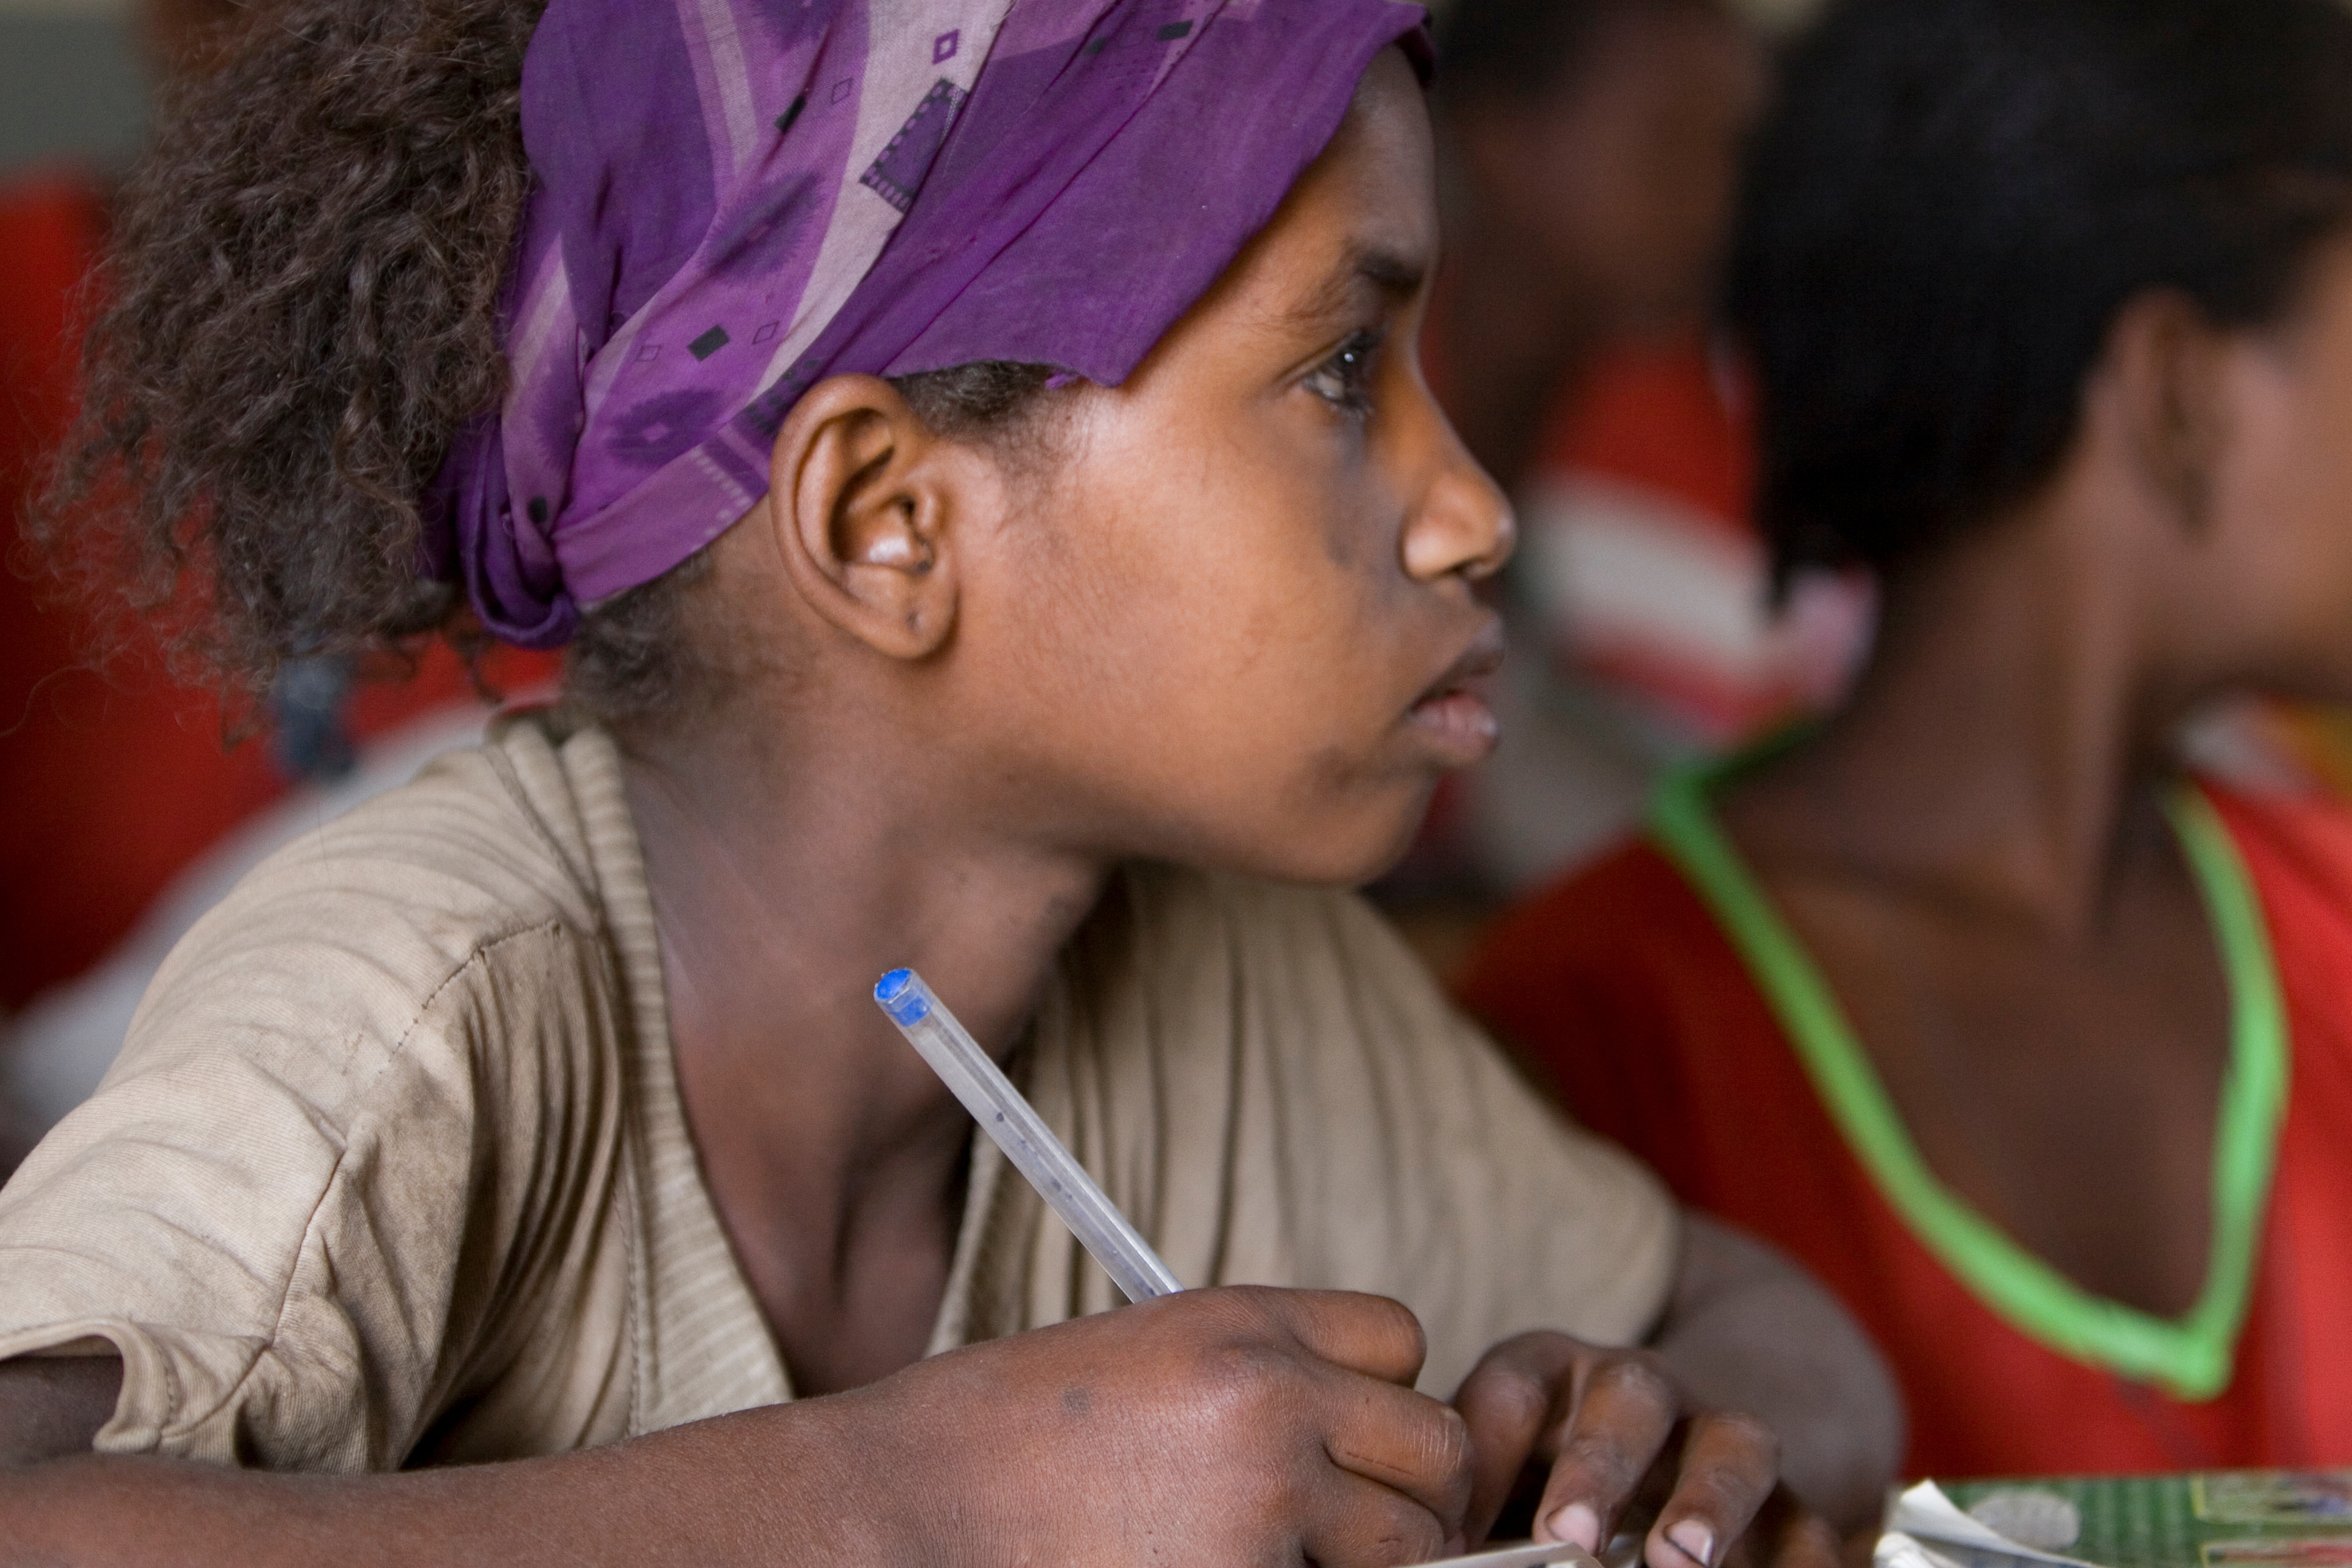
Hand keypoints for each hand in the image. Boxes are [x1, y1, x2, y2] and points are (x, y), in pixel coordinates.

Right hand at [845, 1285, 1474, 1566]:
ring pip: (1407, 1549)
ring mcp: (1264, 1504)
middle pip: (1434, 1449)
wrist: (896, 1507)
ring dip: (1362, 1567)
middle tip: (1343, 1533)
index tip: (1340, 1437)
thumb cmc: (994, 1440)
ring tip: (1268, 1560)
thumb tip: (1341, 1432)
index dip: (1378, 1396)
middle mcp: (1271, 1399)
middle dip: (1404, 1498)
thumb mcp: (1136, 1358)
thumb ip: (1248, 1380)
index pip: (1401, 1338)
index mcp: (1239, 1323)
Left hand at [1452, 1332, 1840, 1567]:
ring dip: (1708, 1501)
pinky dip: (1805, 1561)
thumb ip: (1465, 1502)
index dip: (1483, 1450)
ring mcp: (1722, 1435)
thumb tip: (1417, 1554)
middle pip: (1628, 1399)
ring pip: (1733, 1443)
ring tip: (1679, 1560)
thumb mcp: (1503, 1459)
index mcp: (1552, 1372)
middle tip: (1568, 1533)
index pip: (1513, 1385)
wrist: (1680, 1432)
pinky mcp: (1789, 1497)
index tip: (1453, 1524)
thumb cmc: (1551, 1463)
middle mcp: (1640, 1390)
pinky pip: (1810, 1521)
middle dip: (1597, 1465)